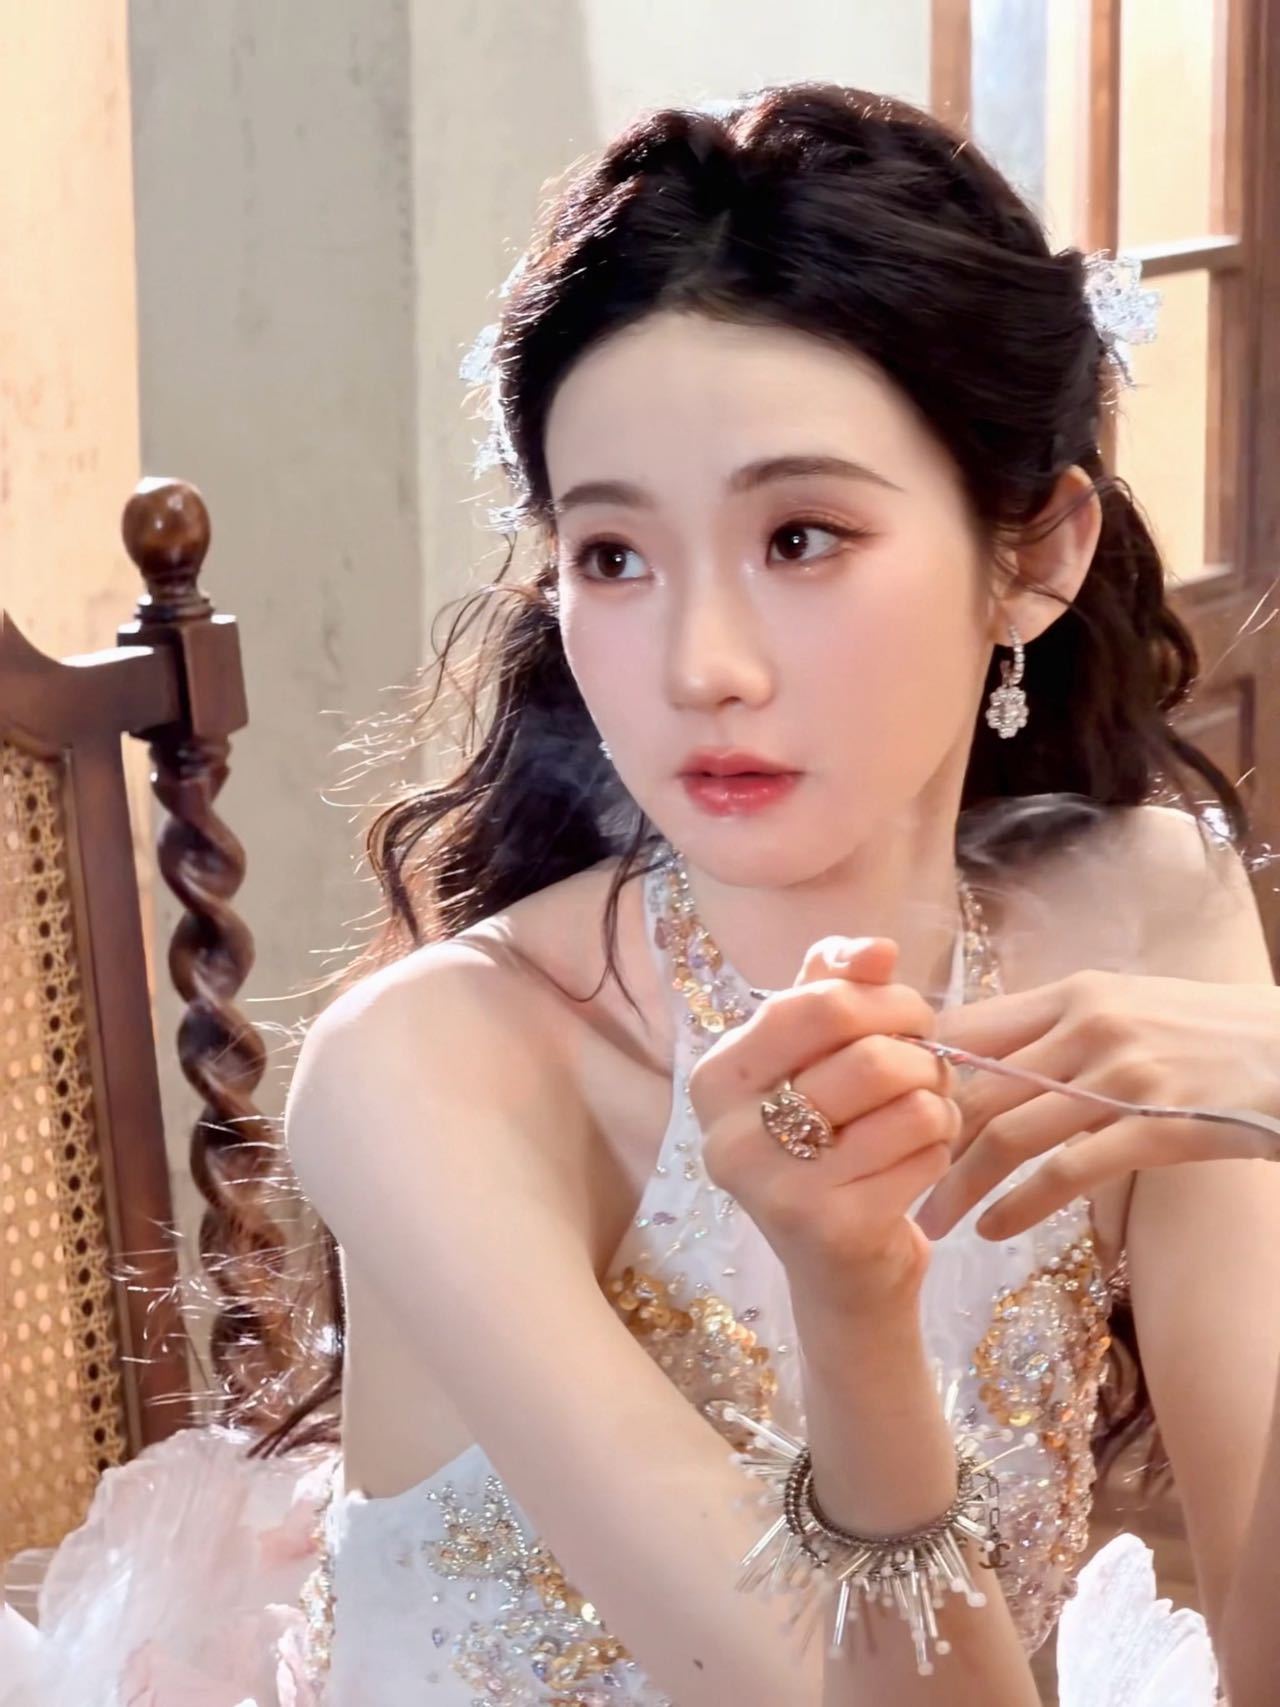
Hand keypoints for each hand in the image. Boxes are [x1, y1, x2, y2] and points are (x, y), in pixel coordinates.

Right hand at [691, 937, 959, 1309]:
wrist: (841, 1277)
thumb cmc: (829, 1149)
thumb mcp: (815, 1062)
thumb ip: (832, 989)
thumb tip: (877, 947)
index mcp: (716, 1079)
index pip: (813, 1004)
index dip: (883, 998)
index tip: (913, 1015)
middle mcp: (729, 1134)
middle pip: (867, 1054)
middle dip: (921, 1053)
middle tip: (932, 1067)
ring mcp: (775, 1187)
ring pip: (906, 1103)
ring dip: (937, 1104)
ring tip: (927, 1117)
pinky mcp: (830, 1228)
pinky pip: (922, 1152)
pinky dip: (939, 1150)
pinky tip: (919, 1164)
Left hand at [915, 969, 1279, 1241]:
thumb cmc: (1211, 1035)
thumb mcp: (1129, 1010)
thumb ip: (1061, 1031)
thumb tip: (988, 1058)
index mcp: (1073, 995)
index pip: (967, 1026)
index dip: (915, 1074)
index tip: (879, 1114)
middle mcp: (1088, 1025)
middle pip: (975, 1085)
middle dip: (920, 1137)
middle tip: (884, 1179)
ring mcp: (1122, 1074)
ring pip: (1008, 1132)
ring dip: (956, 1183)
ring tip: (925, 1221)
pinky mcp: (1158, 1125)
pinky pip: (1068, 1170)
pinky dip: (1019, 1204)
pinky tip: (992, 1230)